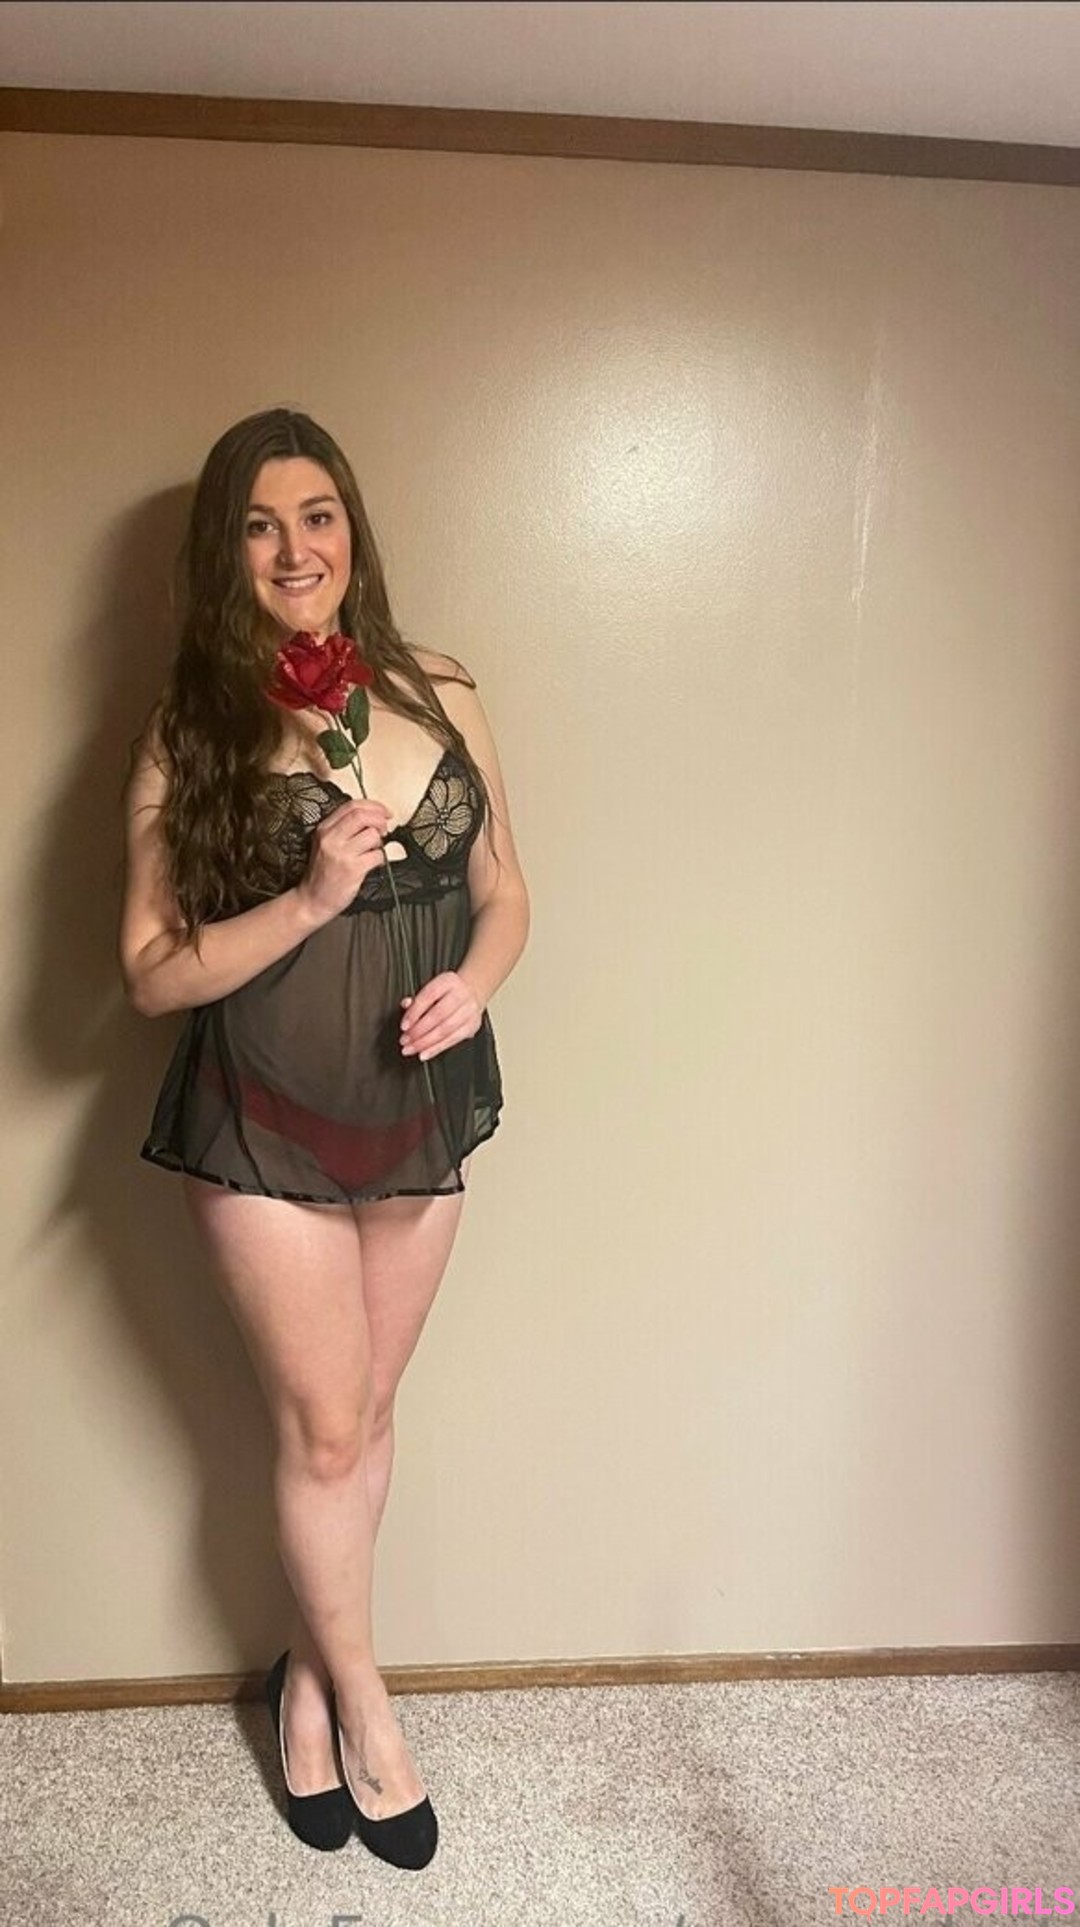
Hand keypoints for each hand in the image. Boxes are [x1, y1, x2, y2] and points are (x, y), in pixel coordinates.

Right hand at [296, 798, 391, 920]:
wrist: (312, 900)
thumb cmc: (321, 874)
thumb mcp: (324, 844)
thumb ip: (342, 828)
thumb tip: (371, 817)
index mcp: (324, 829)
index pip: (352, 806)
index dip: (373, 806)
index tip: (384, 811)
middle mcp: (331, 839)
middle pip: (363, 815)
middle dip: (380, 819)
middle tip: (385, 828)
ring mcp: (342, 854)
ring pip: (373, 835)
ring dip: (379, 842)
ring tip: (372, 850)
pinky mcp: (353, 869)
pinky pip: (377, 855)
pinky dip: (380, 858)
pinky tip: (372, 863)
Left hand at [400, 972, 483, 1061]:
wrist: (472, 992)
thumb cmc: (447, 992)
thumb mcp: (432, 988)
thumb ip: (418, 999)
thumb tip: (406, 1005)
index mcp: (448, 982)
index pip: (428, 996)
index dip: (414, 1012)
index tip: (404, 1026)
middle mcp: (461, 995)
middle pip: (438, 1015)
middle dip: (418, 1030)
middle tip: (405, 1040)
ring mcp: (469, 1011)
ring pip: (445, 1030)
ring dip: (425, 1042)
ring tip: (411, 1048)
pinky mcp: (472, 1026)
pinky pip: (452, 1040)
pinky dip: (436, 1049)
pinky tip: (424, 1053)